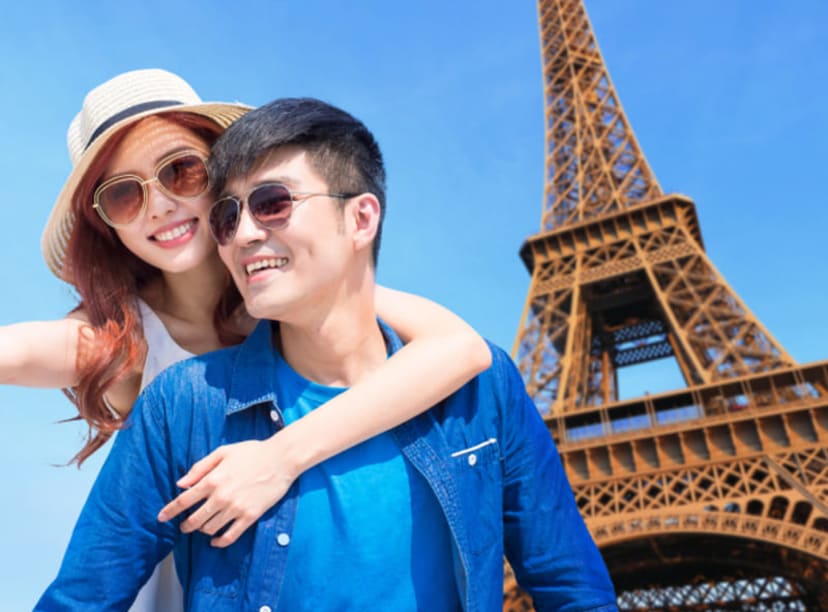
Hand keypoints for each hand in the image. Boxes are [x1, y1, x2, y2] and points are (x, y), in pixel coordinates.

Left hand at [157, 438, 298, 546]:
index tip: (161, 518)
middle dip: (185, 525)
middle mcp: (221, 496)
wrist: (281, 459)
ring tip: (203, 528)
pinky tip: (216, 541)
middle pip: (194, 519)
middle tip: (184, 526)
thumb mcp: (223, 452)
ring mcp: (236, 508)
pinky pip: (230, 536)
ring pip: (210, 529)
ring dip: (202, 531)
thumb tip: (181, 483)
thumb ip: (200, 467)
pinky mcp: (249, 516)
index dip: (169, 511)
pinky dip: (219, 542)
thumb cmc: (253, 452)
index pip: (184, 500)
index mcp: (213, 479)